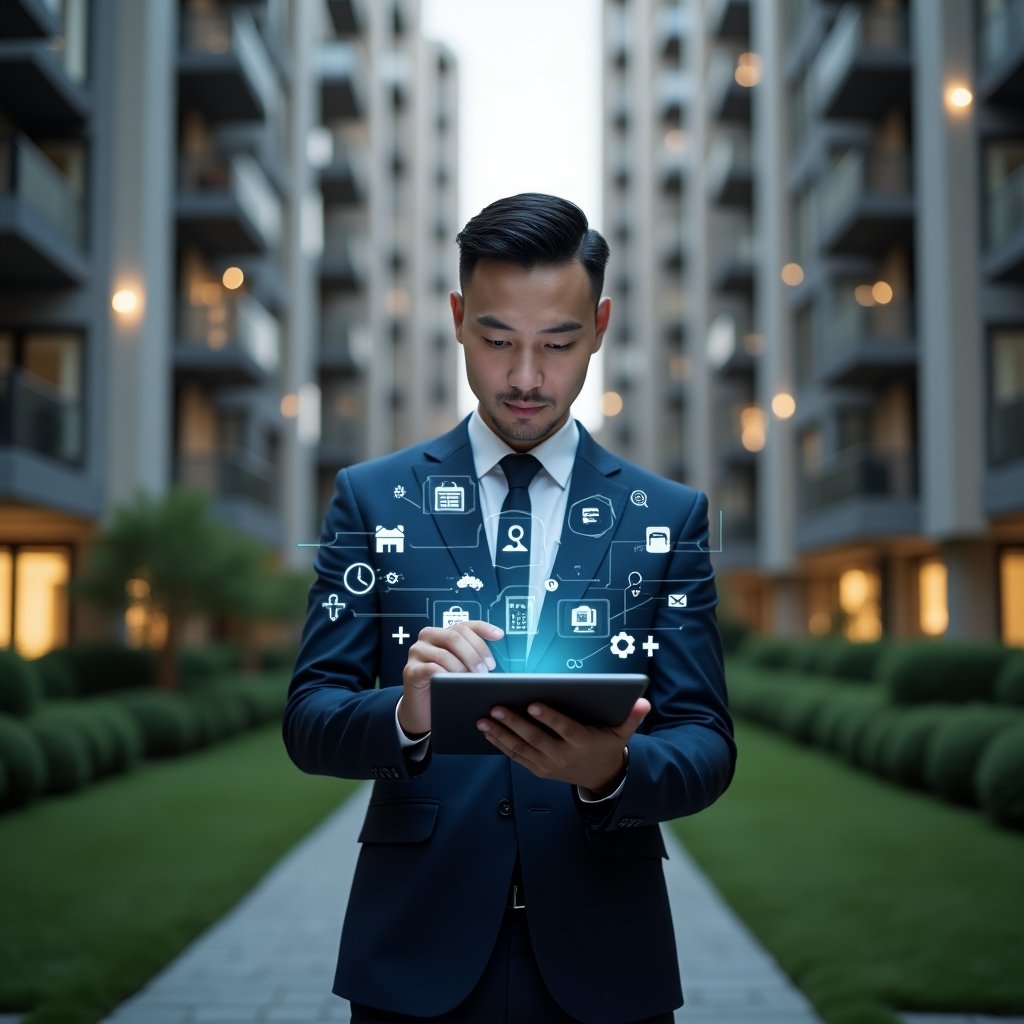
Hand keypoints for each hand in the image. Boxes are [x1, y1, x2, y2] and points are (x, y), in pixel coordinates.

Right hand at [399, 620, 503, 735]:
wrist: (423, 708)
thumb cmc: (445, 685)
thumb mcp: (461, 666)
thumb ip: (471, 657)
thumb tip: (492, 662)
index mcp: (442, 632)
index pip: (464, 625)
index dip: (483, 628)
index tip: (499, 635)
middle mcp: (428, 637)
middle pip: (455, 636)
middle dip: (474, 653)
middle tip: (486, 670)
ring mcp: (417, 652)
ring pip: (444, 654)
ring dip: (462, 667)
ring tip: (473, 679)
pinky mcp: (410, 670)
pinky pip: (431, 669)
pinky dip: (447, 675)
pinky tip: (456, 683)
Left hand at [476, 698, 650, 794]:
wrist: (601, 779)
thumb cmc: (608, 746)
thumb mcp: (623, 733)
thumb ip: (631, 717)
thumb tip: (643, 702)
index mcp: (582, 743)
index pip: (563, 729)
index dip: (549, 718)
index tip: (533, 704)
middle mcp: (563, 756)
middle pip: (536, 738)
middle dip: (514, 723)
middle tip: (496, 707)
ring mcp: (548, 765)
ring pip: (521, 749)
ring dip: (500, 734)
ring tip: (483, 719)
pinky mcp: (538, 770)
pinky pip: (516, 757)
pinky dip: (500, 745)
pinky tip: (487, 732)